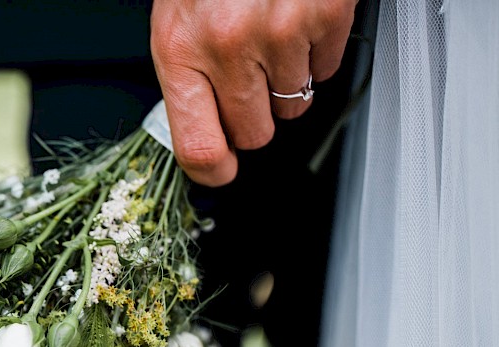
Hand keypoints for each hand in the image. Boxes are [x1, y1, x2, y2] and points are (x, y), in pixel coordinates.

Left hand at [150, 0, 357, 185]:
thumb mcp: (178, 21)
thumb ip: (188, 80)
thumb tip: (206, 142)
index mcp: (179, 49)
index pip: (197, 148)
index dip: (215, 170)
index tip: (222, 169)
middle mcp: (227, 46)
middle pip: (255, 135)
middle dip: (255, 115)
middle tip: (249, 79)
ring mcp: (279, 34)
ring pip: (295, 106)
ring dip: (287, 81)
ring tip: (271, 37)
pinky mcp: (324, 17)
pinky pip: (328, 70)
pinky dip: (316, 52)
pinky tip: (296, 21)